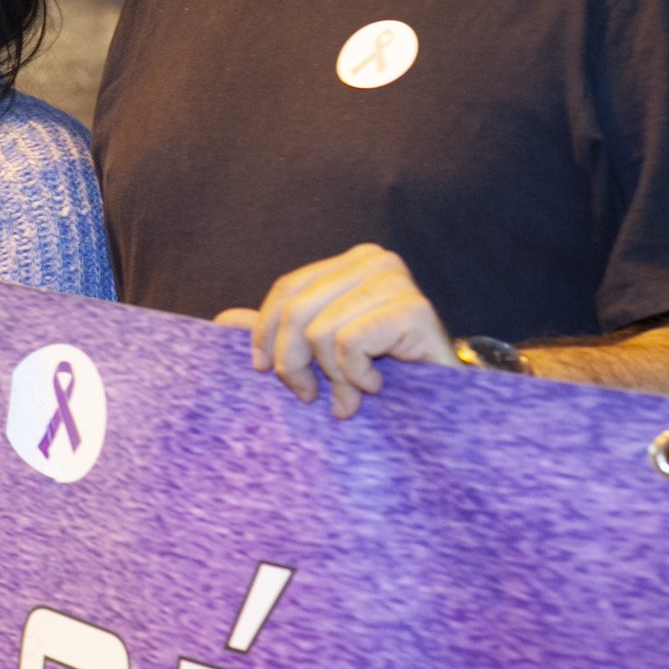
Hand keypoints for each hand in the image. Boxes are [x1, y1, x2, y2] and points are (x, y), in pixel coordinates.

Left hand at [218, 243, 460, 418]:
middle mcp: (376, 261)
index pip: (287, 289)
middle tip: (309, 396)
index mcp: (351, 262)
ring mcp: (398, 282)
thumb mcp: (321, 352)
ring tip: (350, 396)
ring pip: (321, 332)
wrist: (446, 407)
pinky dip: (355, 377)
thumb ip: (278, 332)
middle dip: (293, 363)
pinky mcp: (414, 310)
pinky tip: (376, 387)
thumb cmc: (383, 375)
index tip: (262, 370)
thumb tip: (222, 321)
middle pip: (298, 311)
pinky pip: (350, 344)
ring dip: (332, 378)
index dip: (265, 332)